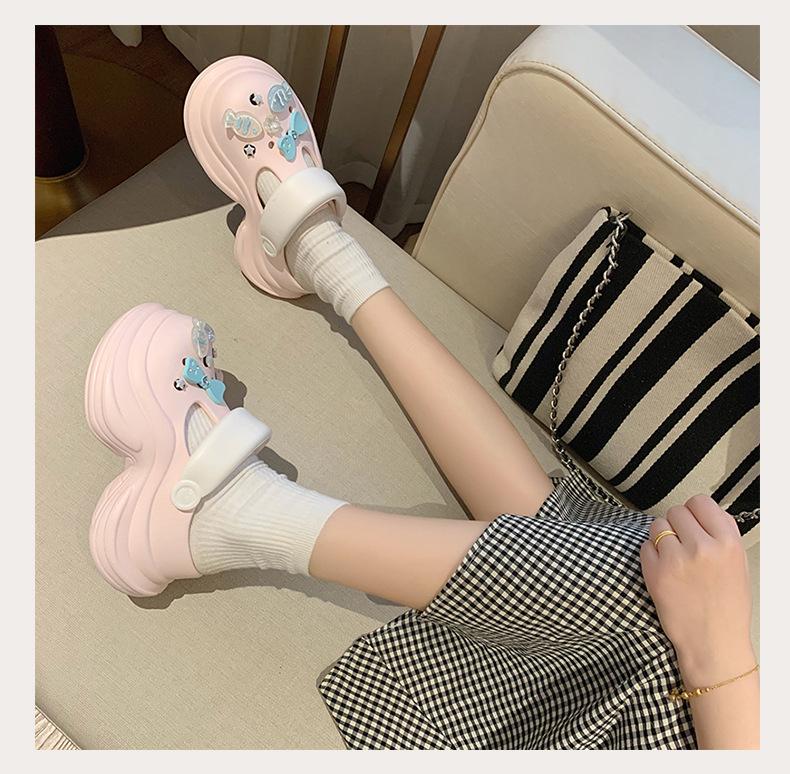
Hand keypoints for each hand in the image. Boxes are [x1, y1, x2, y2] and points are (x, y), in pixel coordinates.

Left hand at [640, 495, 754, 684]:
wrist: (713, 643)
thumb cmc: (726, 607)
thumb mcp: (738, 564)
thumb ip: (723, 533)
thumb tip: (705, 511)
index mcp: (728, 543)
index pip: (700, 502)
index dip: (694, 512)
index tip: (693, 522)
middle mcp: (702, 548)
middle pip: (676, 511)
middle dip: (677, 526)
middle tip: (683, 545)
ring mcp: (676, 559)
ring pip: (657, 526)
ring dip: (662, 538)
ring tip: (674, 559)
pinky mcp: (655, 572)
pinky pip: (644, 546)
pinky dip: (651, 555)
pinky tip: (664, 571)